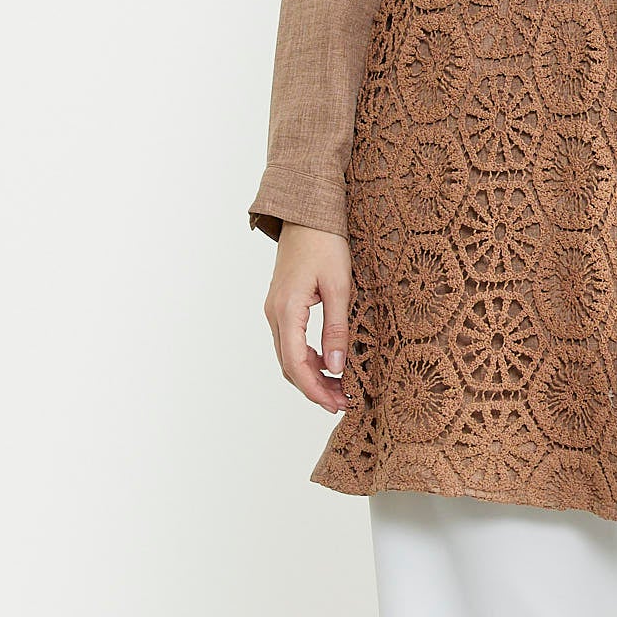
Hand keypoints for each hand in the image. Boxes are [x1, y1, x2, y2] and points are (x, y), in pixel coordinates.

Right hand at [264, 225, 351, 412]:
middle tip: (341, 403)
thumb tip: (337, 367)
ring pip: (288, 355)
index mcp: (286, 310)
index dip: (315, 389)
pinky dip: (308, 358)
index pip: (296, 364)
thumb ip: (336, 329)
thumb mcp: (340, 287)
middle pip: (289, 365)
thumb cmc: (325, 243)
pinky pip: (291, 341)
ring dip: (311, 375)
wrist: (307, 212)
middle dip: (314, 388)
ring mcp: (275, 310)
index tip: (336, 404)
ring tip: (339, 389)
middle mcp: (274, 314)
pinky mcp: (282, 305)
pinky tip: (329, 362)